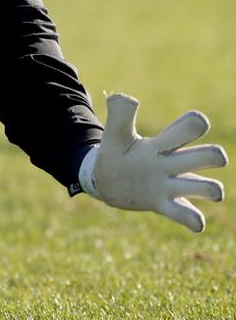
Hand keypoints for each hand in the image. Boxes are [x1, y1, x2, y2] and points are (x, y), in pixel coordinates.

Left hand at [79, 93, 227, 231]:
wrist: (106, 179)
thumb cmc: (116, 152)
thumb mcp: (114, 133)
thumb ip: (118, 114)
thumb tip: (122, 97)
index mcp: (164, 143)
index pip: (192, 126)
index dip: (196, 123)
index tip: (189, 124)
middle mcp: (173, 163)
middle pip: (209, 155)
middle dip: (212, 155)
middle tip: (194, 159)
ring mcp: (170, 185)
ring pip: (206, 187)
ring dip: (210, 189)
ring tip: (205, 191)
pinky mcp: (163, 205)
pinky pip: (187, 215)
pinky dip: (194, 220)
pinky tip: (194, 222)